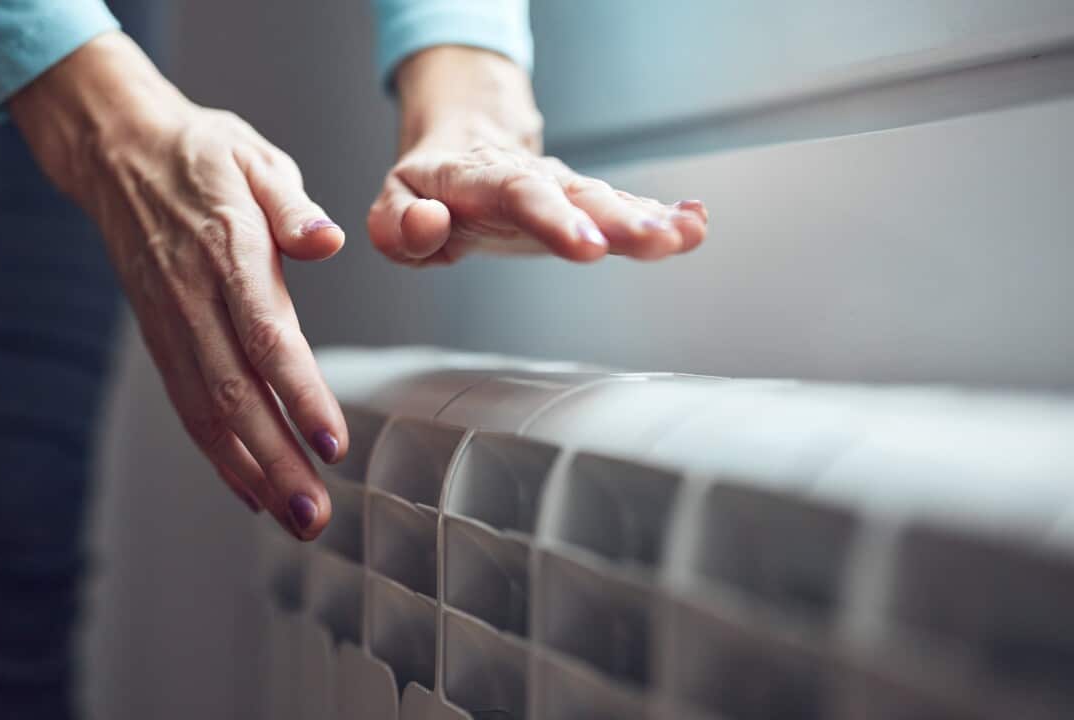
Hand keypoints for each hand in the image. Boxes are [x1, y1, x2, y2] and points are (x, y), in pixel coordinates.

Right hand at [10, 33, 345, 539]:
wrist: (118, 153)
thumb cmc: (200, 153)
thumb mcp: (254, 155)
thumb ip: (291, 204)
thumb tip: (326, 240)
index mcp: (225, 249)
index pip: (265, 334)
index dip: (299, 393)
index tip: (332, 442)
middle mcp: (192, 295)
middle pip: (235, 393)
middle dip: (277, 461)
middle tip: (316, 513)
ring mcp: (169, 322)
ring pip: (207, 411)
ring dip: (252, 472)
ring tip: (293, 519)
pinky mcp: (159, 337)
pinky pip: (187, 405)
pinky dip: (219, 454)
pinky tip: (251, 489)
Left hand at [369, 47, 707, 264]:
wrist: (461, 149)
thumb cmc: (427, 189)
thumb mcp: (391, 206)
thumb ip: (399, 225)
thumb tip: (431, 224)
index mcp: (480, 181)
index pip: (518, 196)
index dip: (555, 220)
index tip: (589, 247)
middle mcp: (529, 180)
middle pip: (577, 196)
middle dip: (618, 221)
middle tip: (653, 241)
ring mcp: (561, 191)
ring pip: (607, 201)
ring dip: (649, 220)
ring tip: (686, 234)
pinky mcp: (582, 206)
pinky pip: (624, 207)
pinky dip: (661, 216)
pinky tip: (694, 225)